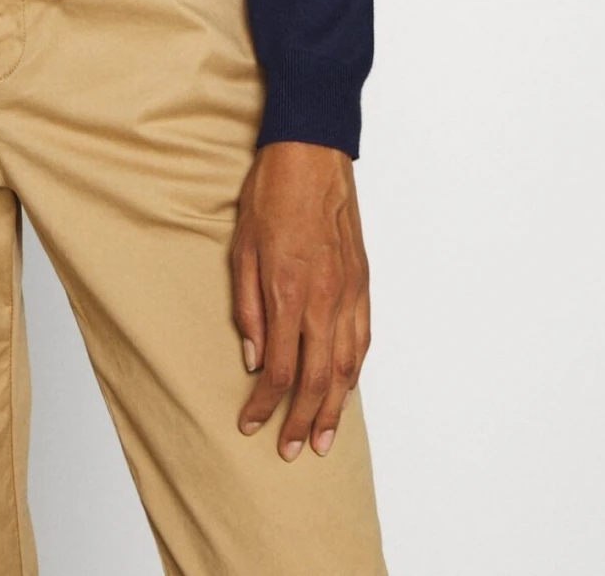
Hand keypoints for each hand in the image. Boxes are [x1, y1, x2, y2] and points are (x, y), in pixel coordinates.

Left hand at [231, 140, 369, 461]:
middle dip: (301, 421)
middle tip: (289, 451)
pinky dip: (355, 373)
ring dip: (334, 409)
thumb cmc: (271, 193)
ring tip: (321, 439)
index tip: (251, 423)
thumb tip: (252, 356)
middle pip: (318, 379)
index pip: (279, 368)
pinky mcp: (363, 281)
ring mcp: (348, 291)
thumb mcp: (241, 246)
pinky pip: (363, 339)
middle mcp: (323, 298)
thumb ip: (247, 305)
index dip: (264, 403)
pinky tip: (347, 389)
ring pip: (347, 367)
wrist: (312, 153)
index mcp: (287, 290)